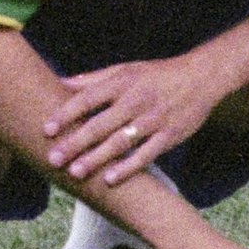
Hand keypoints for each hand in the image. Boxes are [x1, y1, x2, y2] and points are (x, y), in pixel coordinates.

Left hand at [44, 54, 215, 187]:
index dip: (65, 114)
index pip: (87, 98)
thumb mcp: (125, 70)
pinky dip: (128, 168)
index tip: (46, 130)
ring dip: (96, 158)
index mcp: (121, 82)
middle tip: (53, 159)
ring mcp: (153, 119)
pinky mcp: (169, 136)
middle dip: (75, 143)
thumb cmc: (156, 74)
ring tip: (75, 173)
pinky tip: (110, 179)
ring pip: (120, 142)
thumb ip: (93, 79)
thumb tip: (60, 83)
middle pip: (99, 124)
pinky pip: (146, 154)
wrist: (201, 77)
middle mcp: (135, 100)